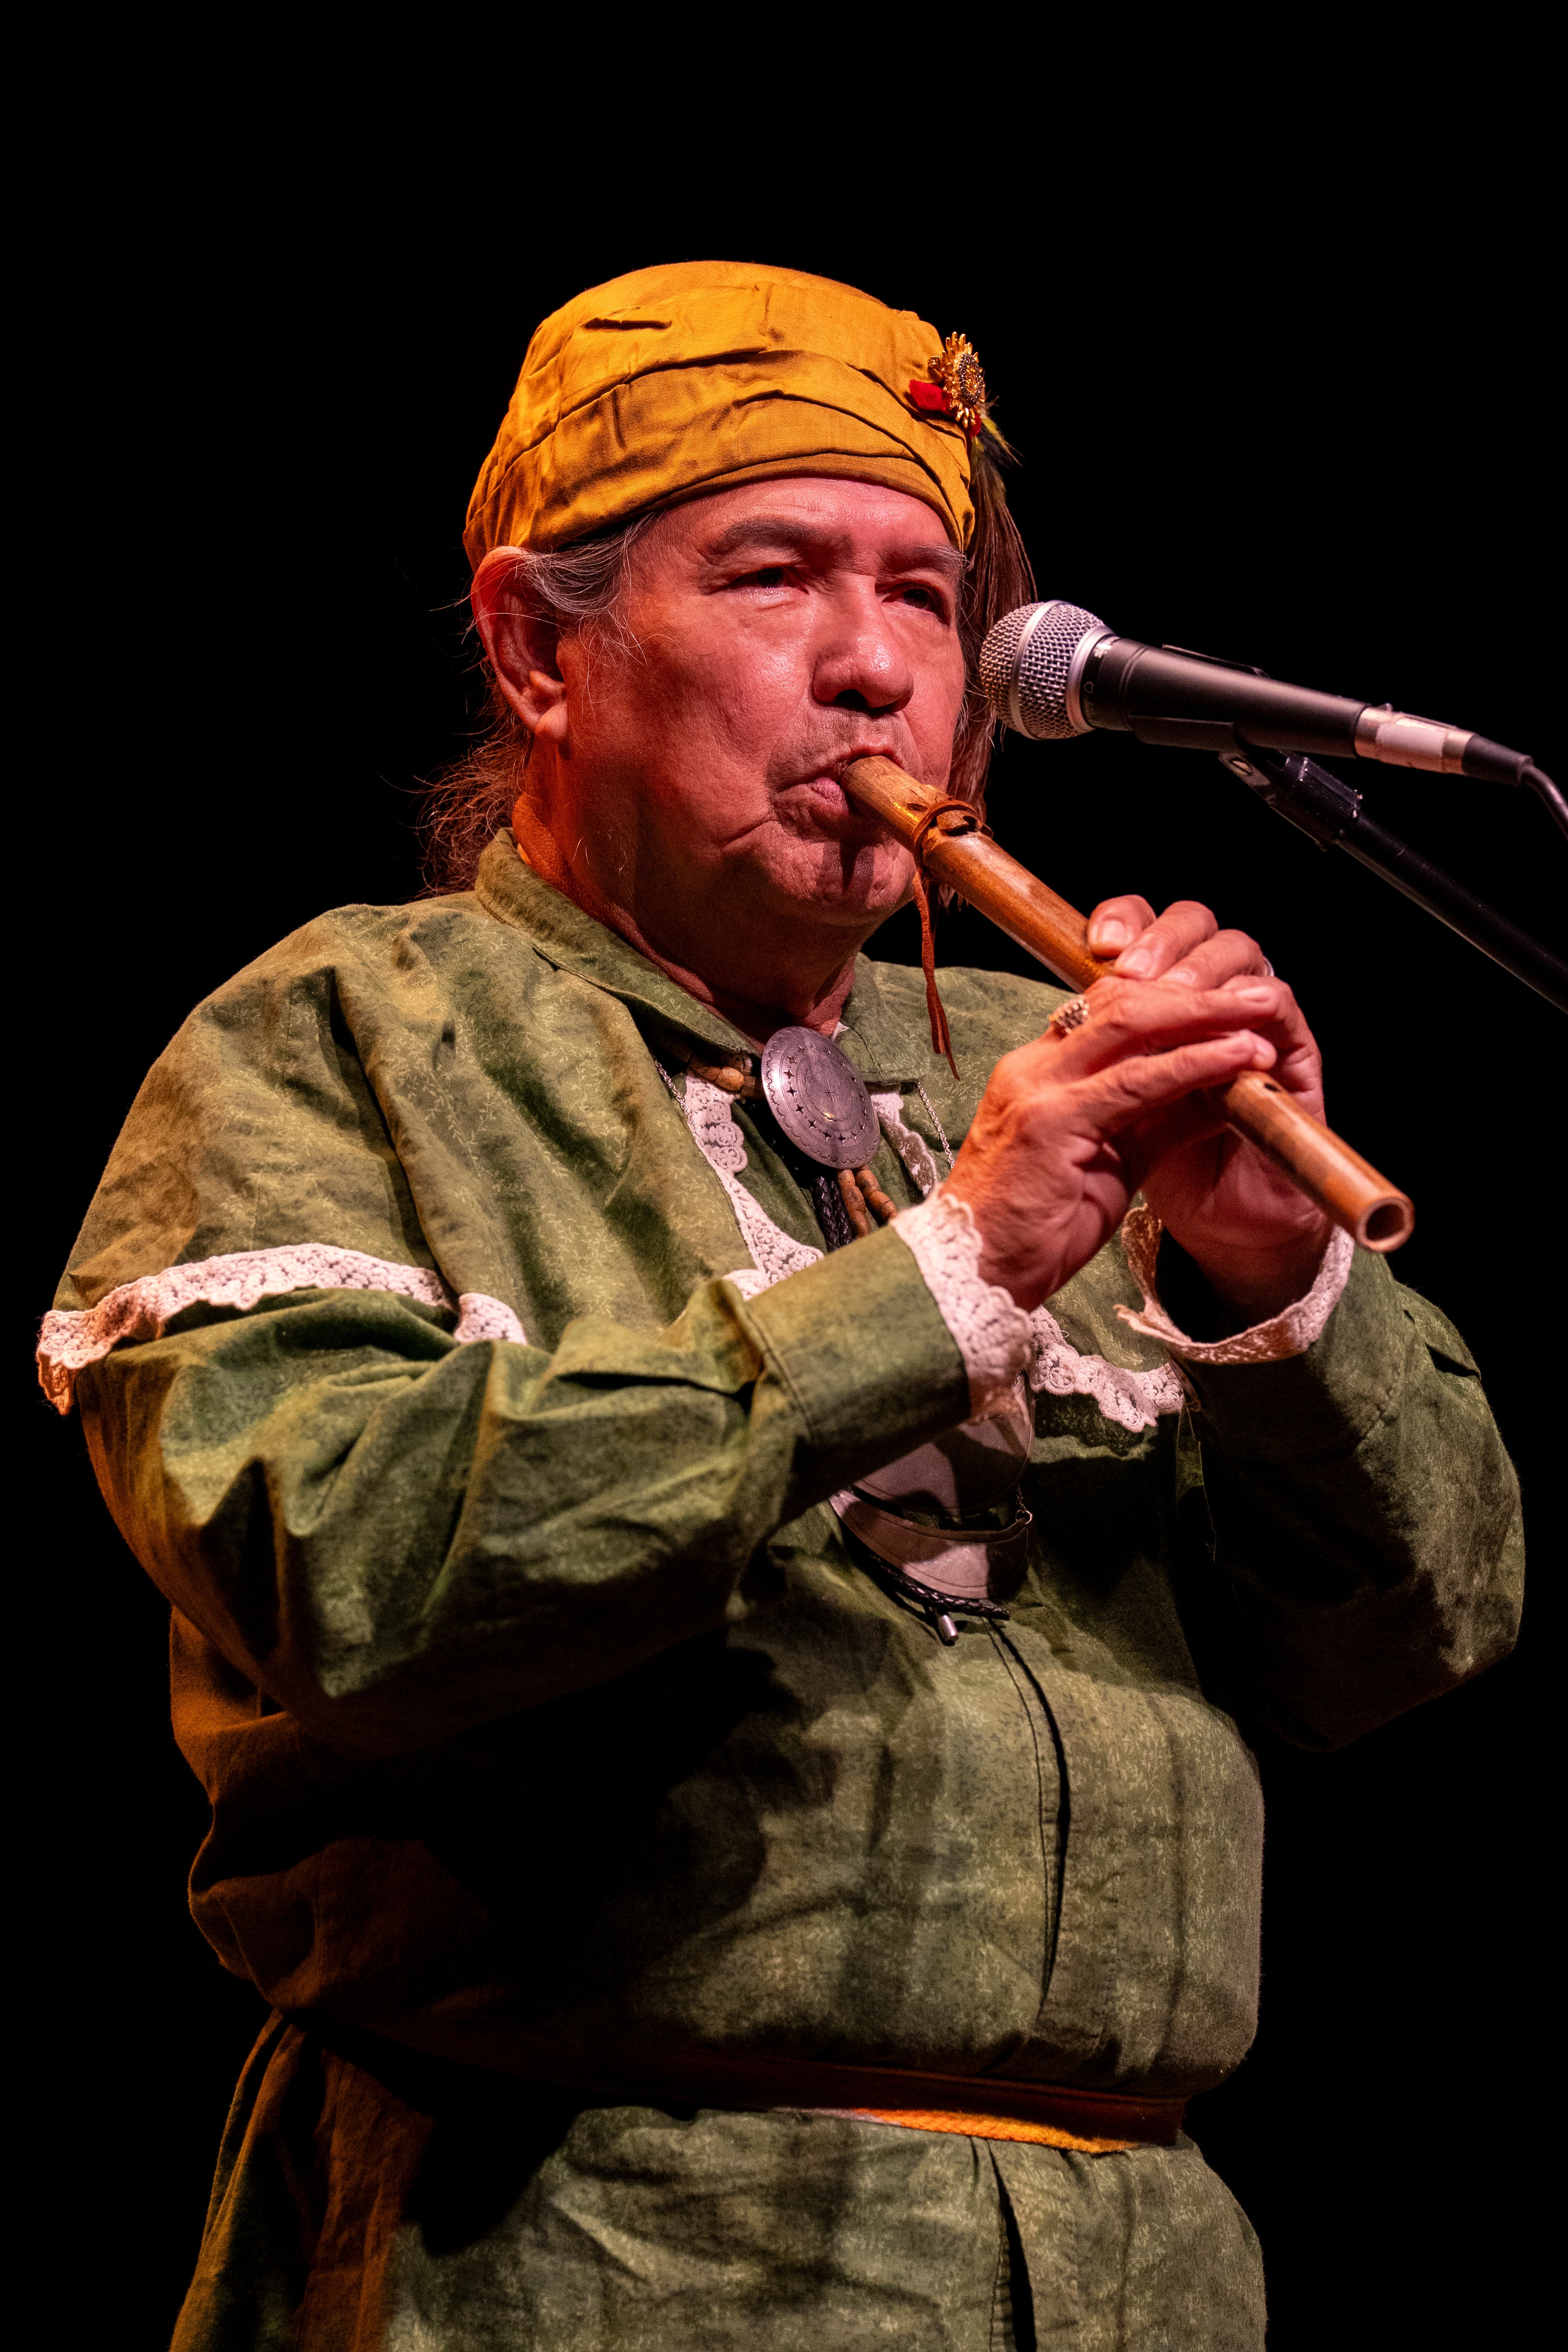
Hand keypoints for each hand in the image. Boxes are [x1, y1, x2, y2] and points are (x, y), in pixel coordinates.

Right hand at [945, 897, 1329, 1318]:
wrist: (975, 1278)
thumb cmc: (1036, 1231)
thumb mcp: (1108, 1164)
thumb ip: (1154, 1120)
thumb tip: (1219, 1088)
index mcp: (1038, 1073)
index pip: (1108, 1010)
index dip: (1173, 998)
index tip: (1229, 1003)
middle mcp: (1033, 1069)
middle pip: (1122, 1001)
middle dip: (1197, 991)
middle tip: (1258, 991)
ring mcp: (1039, 1090)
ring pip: (1131, 1025)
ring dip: (1205, 1014)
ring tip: (1261, 1011)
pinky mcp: (1053, 1122)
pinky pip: (1137, 1081)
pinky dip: (1194, 1063)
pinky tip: (1238, 1056)